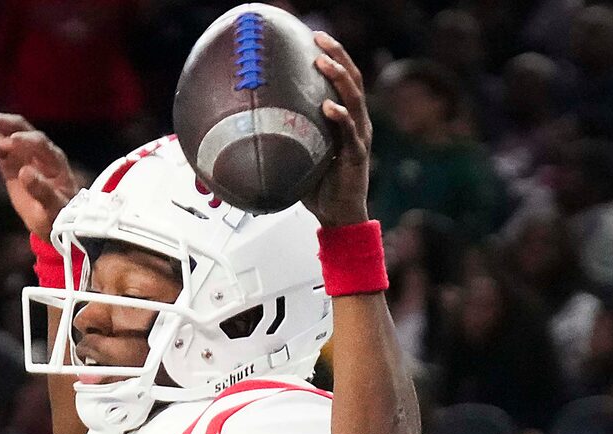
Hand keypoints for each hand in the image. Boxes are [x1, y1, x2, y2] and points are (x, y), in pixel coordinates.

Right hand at [0, 113, 76, 247]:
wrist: (54, 219)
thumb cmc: (59, 214)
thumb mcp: (54, 208)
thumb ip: (42, 191)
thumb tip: (24, 172)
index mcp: (53, 159)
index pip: (39, 142)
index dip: (23, 141)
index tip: (6, 144)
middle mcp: (38, 150)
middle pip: (18, 128)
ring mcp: (23, 153)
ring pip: (4, 134)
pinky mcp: (11, 160)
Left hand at [306, 34, 373, 226]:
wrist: (339, 216)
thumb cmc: (320, 187)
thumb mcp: (302, 154)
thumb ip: (289, 135)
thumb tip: (253, 123)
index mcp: (348, 120)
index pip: (345, 80)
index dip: (334, 56)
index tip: (316, 37)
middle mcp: (358, 123)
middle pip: (353, 80)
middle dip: (338, 56)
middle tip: (320, 39)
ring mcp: (359, 138)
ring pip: (354, 100)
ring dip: (339, 78)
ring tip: (323, 63)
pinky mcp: (356, 156)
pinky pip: (350, 132)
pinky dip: (340, 117)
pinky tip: (329, 107)